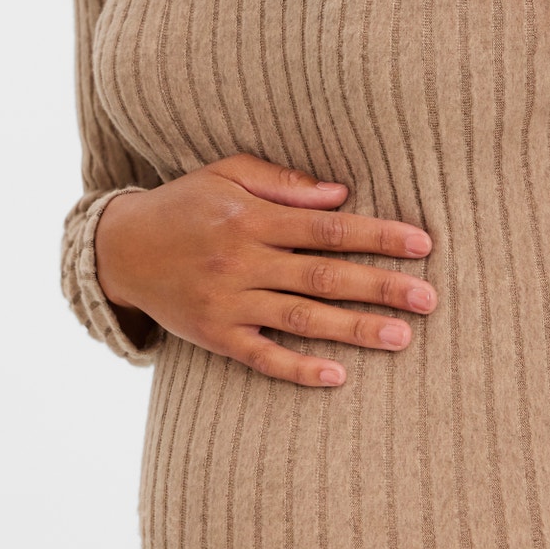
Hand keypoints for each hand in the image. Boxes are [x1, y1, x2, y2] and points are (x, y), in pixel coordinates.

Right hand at [93, 151, 436, 386]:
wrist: (120, 248)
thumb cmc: (185, 203)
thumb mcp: (227, 172)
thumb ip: (284, 183)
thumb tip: (341, 195)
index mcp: (252, 217)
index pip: (327, 227)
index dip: (376, 235)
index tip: (421, 244)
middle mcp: (242, 260)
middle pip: (323, 276)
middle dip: (380, 287)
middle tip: (429, 299)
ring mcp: (228, 302)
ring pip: (301, 319)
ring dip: (353, 329)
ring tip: (401, 337)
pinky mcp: (214, 336)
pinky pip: (261, 357)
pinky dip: (298, 369)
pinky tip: (337, 376)